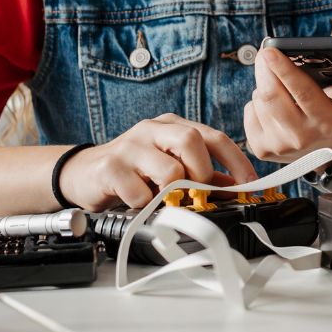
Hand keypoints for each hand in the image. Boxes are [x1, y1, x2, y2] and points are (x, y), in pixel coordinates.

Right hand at [58, 113, 256, 210]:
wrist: (82, 174)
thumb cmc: (132, 171)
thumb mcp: (169, 166)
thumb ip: (201, 175)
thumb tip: (233, 188)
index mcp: (171, 126)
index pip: (213, 136)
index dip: (236, 161)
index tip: (250, 184)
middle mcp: (152, 129)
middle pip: (192, 140)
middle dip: (202, 172)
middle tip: (195, 191)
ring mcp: (130, 146)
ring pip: (169, 169)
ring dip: (172, 193)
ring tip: (159, 197)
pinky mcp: (110, 168)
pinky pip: (140, 193)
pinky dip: (145, 205)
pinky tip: (136, 202)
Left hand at [243, 48, 331, 161]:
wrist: (329, 153)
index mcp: (326, 121)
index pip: (301, 92)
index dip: (284, 69)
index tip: (269, 50)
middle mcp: (301, 138)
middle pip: (270, 95)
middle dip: (265, 70)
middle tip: (268, 54)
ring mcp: (278, 146)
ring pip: (258, 101)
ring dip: (265, 85)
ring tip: (279, 85)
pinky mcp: (261, 148)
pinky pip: (249, 112)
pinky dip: (258, 102)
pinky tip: (275, 105)